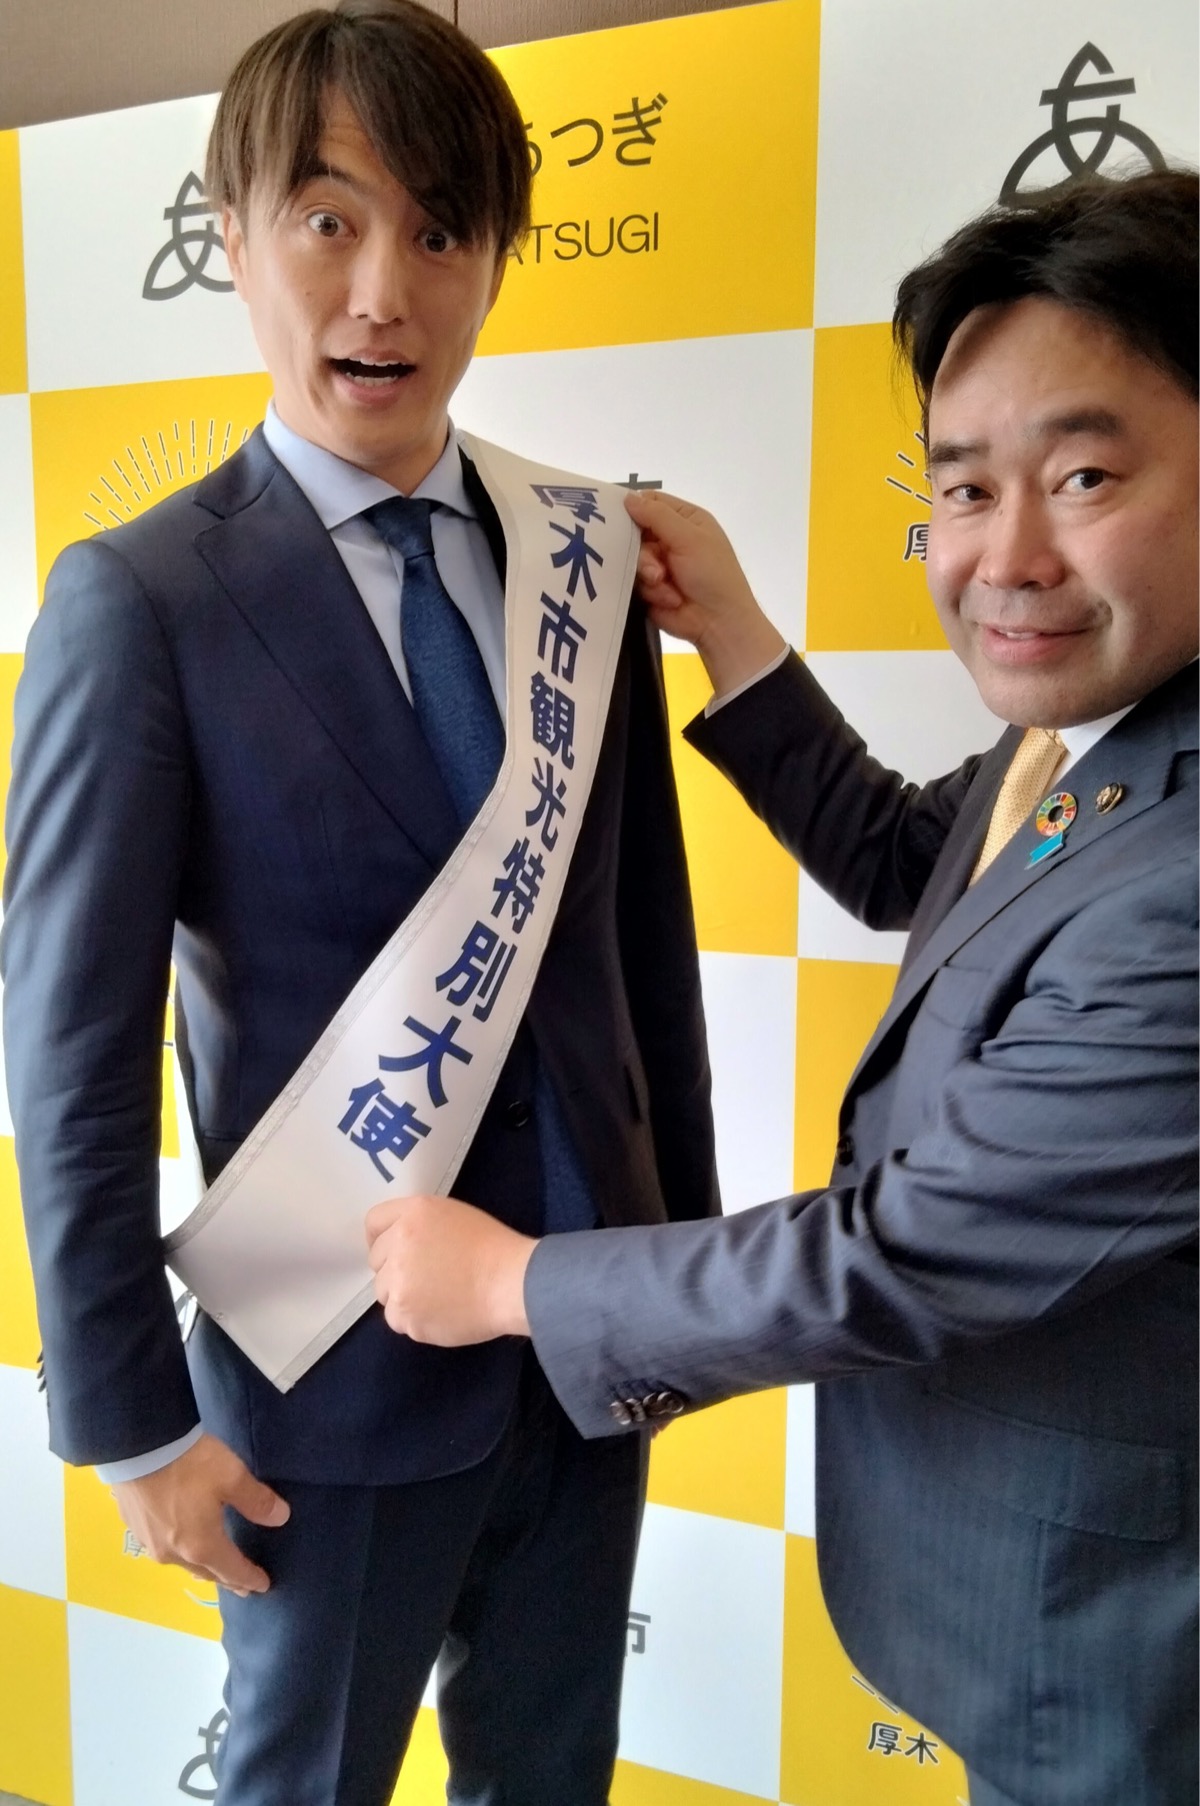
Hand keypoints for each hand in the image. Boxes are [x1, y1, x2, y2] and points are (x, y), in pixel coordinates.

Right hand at [111, 1432, 288, 1596]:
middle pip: (206, 1572)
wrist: (137, 1446)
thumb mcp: (232, 1476)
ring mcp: (150, 1543)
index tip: (263, 1586)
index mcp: (201, 1545)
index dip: (249, 1579)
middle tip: (241, 1585)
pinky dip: (180, 1552)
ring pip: (182, 1563)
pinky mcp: (134, 1527)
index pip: (232, 1570)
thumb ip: (257, 1500)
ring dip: (201, 1567)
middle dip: (226, 1579)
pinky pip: (164, 1549)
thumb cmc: (189, 1464)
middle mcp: (174, 1553)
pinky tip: (180, 1543)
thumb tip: (281, 1518)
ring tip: (212, 1568)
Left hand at [366, 1195, 535, 1344]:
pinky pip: (397, 1319)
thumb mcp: (452, 1215)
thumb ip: (419, 1225)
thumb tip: (400, 1245)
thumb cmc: (491, 1246)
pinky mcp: (405, 1315)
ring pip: (384, 1293)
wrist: (511, 1283)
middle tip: (427, 1276)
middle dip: (394, 1269)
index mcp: (412, 1214)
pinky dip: (414, 1320)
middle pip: (376, 1262)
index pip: (373, 1222)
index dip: (381, 1237)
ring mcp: (398, 1283)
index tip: (393, 1250)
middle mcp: (398, 1245)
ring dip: (403, 1296)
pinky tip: (440, 1313)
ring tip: (437, 1297)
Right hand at [624, 490, 785, 697]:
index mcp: (685, 520)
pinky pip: (634, 582)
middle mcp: (670, 538)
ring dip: (649, 574)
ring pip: (633, 559)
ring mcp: (659, 564)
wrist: (718, 622)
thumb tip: (627, 497)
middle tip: (653, 565)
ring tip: (664, 583)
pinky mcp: (650, 587)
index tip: (613, 515)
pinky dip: (652, 591)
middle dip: (643, 551)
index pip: (652, 503)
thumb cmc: (712, 573)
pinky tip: (668, 599)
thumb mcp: (688, 537)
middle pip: (635, 532)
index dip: (633, 507)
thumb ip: (656, 515)